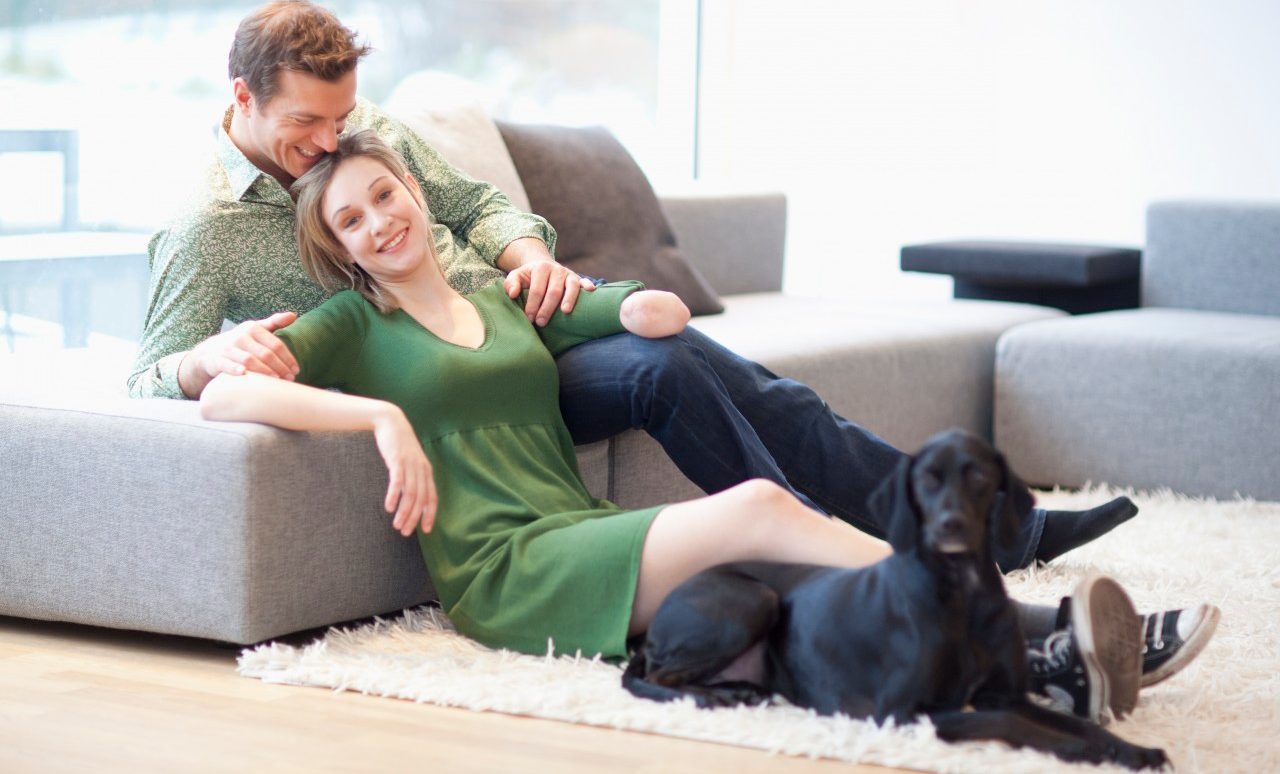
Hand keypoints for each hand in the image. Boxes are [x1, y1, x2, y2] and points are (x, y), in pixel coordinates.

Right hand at [180, 311, 299, 396]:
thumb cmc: (241, 341)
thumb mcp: (256, 329)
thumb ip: (274, 322)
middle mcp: (240, 336)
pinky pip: (226, 365)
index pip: (275, 344)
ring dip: (264, 371)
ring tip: (277, 381)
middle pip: (265, 354)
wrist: (209, 351)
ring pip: (249, 360)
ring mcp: (227, 348)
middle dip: (280, 367)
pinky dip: (235, 369)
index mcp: (253, 328)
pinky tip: (245, 374)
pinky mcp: (216, 360)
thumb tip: (293, 315)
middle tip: (290, 378)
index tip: (296, 370)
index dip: (288, 358)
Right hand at [371, 406, 437, 536]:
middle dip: (414, 518)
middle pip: (421, 499)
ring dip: (404, 512)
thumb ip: (413, 477)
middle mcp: (421, 469)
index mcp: (426, 471)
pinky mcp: (397, 460)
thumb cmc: (400, 446)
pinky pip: (397, 482)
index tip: (425, 530)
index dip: (430, 515)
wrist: (391, 422)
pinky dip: (394, 496)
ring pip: (410, 493)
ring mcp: (410, 465)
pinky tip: (389, 507)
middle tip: (405, 532)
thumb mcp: (411, 462)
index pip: (432, 498)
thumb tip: (411, 498)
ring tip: (397, 525)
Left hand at [503, 261, 594, 325]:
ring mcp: (569, 274)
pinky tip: (591, 290)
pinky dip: (588, 285)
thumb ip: (511, 283)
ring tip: (565, 312)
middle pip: (553, 291)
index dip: (532, 304)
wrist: (543, 267)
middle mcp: (557, 269)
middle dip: (547, 308)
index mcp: (541, 268)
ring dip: (569, 299)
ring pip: (571, 286)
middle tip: (541, 323)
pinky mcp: (578, 279)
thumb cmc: (529, 277)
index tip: (529, 318)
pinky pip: (584, 281)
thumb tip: (513, 294)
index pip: (536, 289)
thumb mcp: (517, 276)